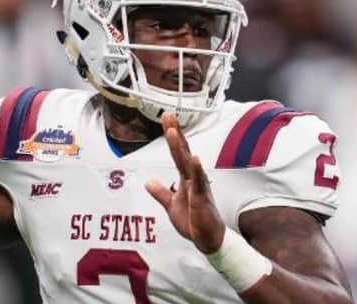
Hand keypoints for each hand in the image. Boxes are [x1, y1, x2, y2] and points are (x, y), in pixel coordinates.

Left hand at [145, 113, 225, 253]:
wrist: (208, 240)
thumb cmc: (194, 221)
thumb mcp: (172, 205)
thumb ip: (161, 192)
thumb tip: (149, 182)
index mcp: (186, 177)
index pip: (178, 153)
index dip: (173, 136)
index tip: (167, 119)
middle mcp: (193, 178)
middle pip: (183, 152)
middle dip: (175, 134)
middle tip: (168, 116)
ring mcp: (198, 187)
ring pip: (188, 163)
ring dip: (181, 147)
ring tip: (174, 132)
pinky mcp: (202, 198)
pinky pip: (199, 182)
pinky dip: (197, 170)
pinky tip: (195, 158)